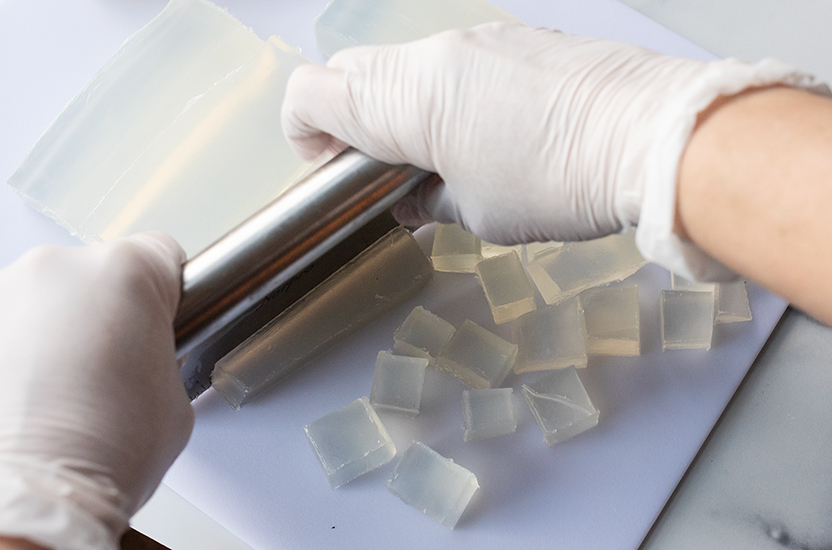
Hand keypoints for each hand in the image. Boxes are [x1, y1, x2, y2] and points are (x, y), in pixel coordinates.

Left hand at [0, 234, 192, 549]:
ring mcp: (5, 290)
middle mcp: (59, 267)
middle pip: (98, 273)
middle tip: (112, 366)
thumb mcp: (176, 392)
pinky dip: (17, 349)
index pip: (161, 252)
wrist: (36, 491)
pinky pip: (9, 323)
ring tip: (63, 386)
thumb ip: (162, 351)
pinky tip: (29, 391)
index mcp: (127, 271)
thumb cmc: (107, 447)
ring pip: (48, 298)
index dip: (167, 290)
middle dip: (107, 313)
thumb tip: (141, 355)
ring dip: (57, 328)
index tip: (160, 317)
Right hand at [282, 23, 813, 276]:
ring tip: (445, 155)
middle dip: (349, 120)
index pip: (311, 94)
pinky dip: (447, 93)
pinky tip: (489, 131)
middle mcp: (432, 57)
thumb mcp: (475, 213)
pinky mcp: (514, 38)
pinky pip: (454, 60)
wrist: (649, 136)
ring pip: (404, 66)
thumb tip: (407, 198)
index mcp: (406, 100)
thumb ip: (423, 201)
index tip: (332, 168)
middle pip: (350, 73)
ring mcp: (476, 40)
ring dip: (402, 106)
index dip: (304, 135)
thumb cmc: (556, 183)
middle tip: (384, 168)